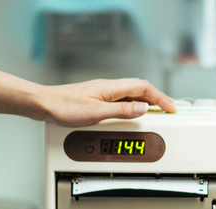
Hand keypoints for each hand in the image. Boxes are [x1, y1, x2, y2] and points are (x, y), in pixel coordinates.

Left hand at [37, 78, 176, 126]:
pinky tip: (132, 113)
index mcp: (111, 88)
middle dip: (157, 99)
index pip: (144, 89)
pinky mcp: (96, 99)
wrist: (44, 105)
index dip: (161, 98)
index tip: (171, 108)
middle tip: (168, 110)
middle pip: (140, 89)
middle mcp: (108, 88)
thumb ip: (122, 111)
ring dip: (146, 102)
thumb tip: (142, 109)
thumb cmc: (64, 107)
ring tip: (155, 112)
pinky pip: (121, 100)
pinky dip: (133, 106)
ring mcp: (102, 93)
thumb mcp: (97, 113)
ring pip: (131, 94)